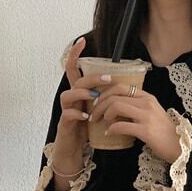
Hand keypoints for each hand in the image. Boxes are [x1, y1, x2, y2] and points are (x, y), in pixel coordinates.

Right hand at [53, 36, 110, 164]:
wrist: (74, 150)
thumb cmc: (87, 129)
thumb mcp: (97, 110)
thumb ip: (106, 98)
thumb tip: (126, 87)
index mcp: (80, 93)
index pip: (74, 69)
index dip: (75, 55)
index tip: (81, 41)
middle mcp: (71, 99)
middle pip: (75, 80)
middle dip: (91, 77)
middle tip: (107, 78)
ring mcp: (66, 111)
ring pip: (67, 95)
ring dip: (82, 93)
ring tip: (95, 96)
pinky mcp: (65, 124)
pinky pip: (67, 115)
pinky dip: (76, 114)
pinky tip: (86, 117)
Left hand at [88, 83, 181, 163]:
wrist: (178, 146)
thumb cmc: (163, 132)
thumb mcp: (151, 113)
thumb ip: (136, 108)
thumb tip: (115, 108)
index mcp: (147, 97)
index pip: (121, 87)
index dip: (105, 93)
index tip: (98, 103)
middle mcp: (147, 103)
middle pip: (115, 95)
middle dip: (100, 105)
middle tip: (94, 115)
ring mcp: (147, 116)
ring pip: (117, 106)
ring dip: (104, 114)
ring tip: (102, 122)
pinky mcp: (145, 130)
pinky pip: (121, 125)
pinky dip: (111, 129)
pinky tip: (109, 133)